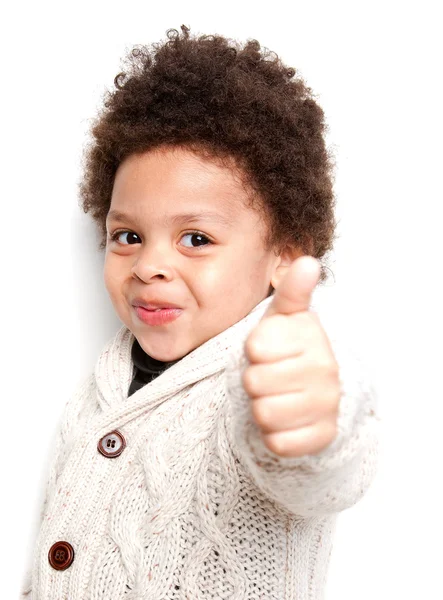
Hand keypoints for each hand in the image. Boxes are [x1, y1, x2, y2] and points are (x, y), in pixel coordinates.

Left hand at [242, 256, 340, 457]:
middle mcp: (325, 370)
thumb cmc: (289, 349)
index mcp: (312, 338)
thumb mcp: (286, 318)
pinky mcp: (322, 437)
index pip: (255, 347)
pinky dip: (274, 435)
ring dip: (262, 407)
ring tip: (278, 396)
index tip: (270, 348)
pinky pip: (277, 442)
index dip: (254, 350)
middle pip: (254, 382)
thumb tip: (308, 262)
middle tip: (272, 375)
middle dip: (255, 380)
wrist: (314, 393)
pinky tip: (286, 420)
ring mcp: (326, 405)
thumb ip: (292, 291)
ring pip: (263, 413)